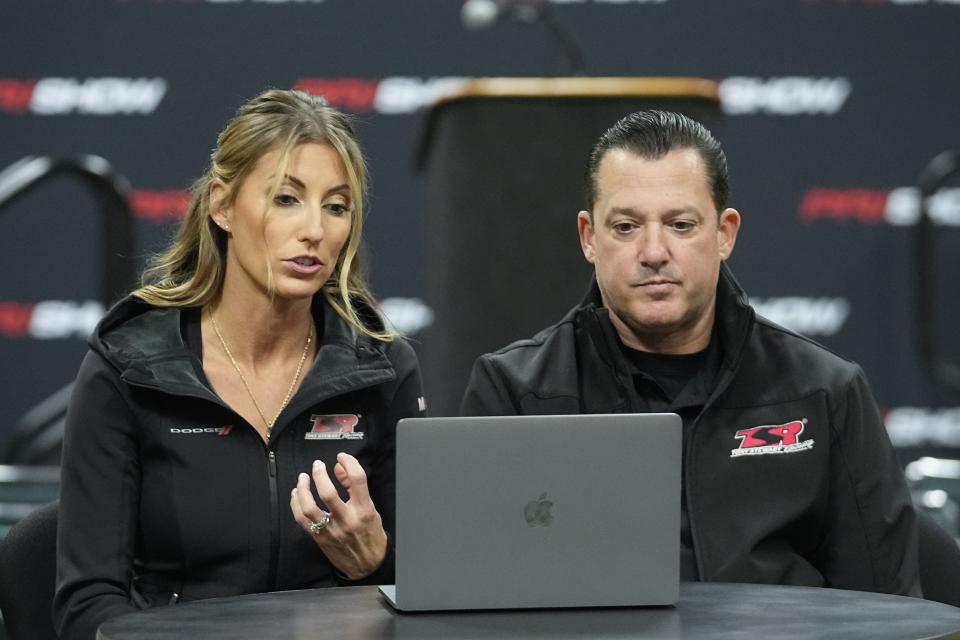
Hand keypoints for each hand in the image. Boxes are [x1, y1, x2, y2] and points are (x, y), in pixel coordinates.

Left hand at [290, 452, 388, 579]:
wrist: (367, 565)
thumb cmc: (370, 535)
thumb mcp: (370, 508)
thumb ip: (353, 487)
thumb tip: (339, 467)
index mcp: (364, 510)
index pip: (357, 480)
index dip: (348, 462)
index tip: (341, 457)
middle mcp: (347, 520)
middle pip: (328, 493)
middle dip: (319, 475)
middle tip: (317, 465)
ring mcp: (331, 530)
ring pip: (310, 507)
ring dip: (303, 489)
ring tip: (303, 478)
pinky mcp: (320, 538)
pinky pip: (302, 519)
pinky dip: (296, 504)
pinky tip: (296, 494)